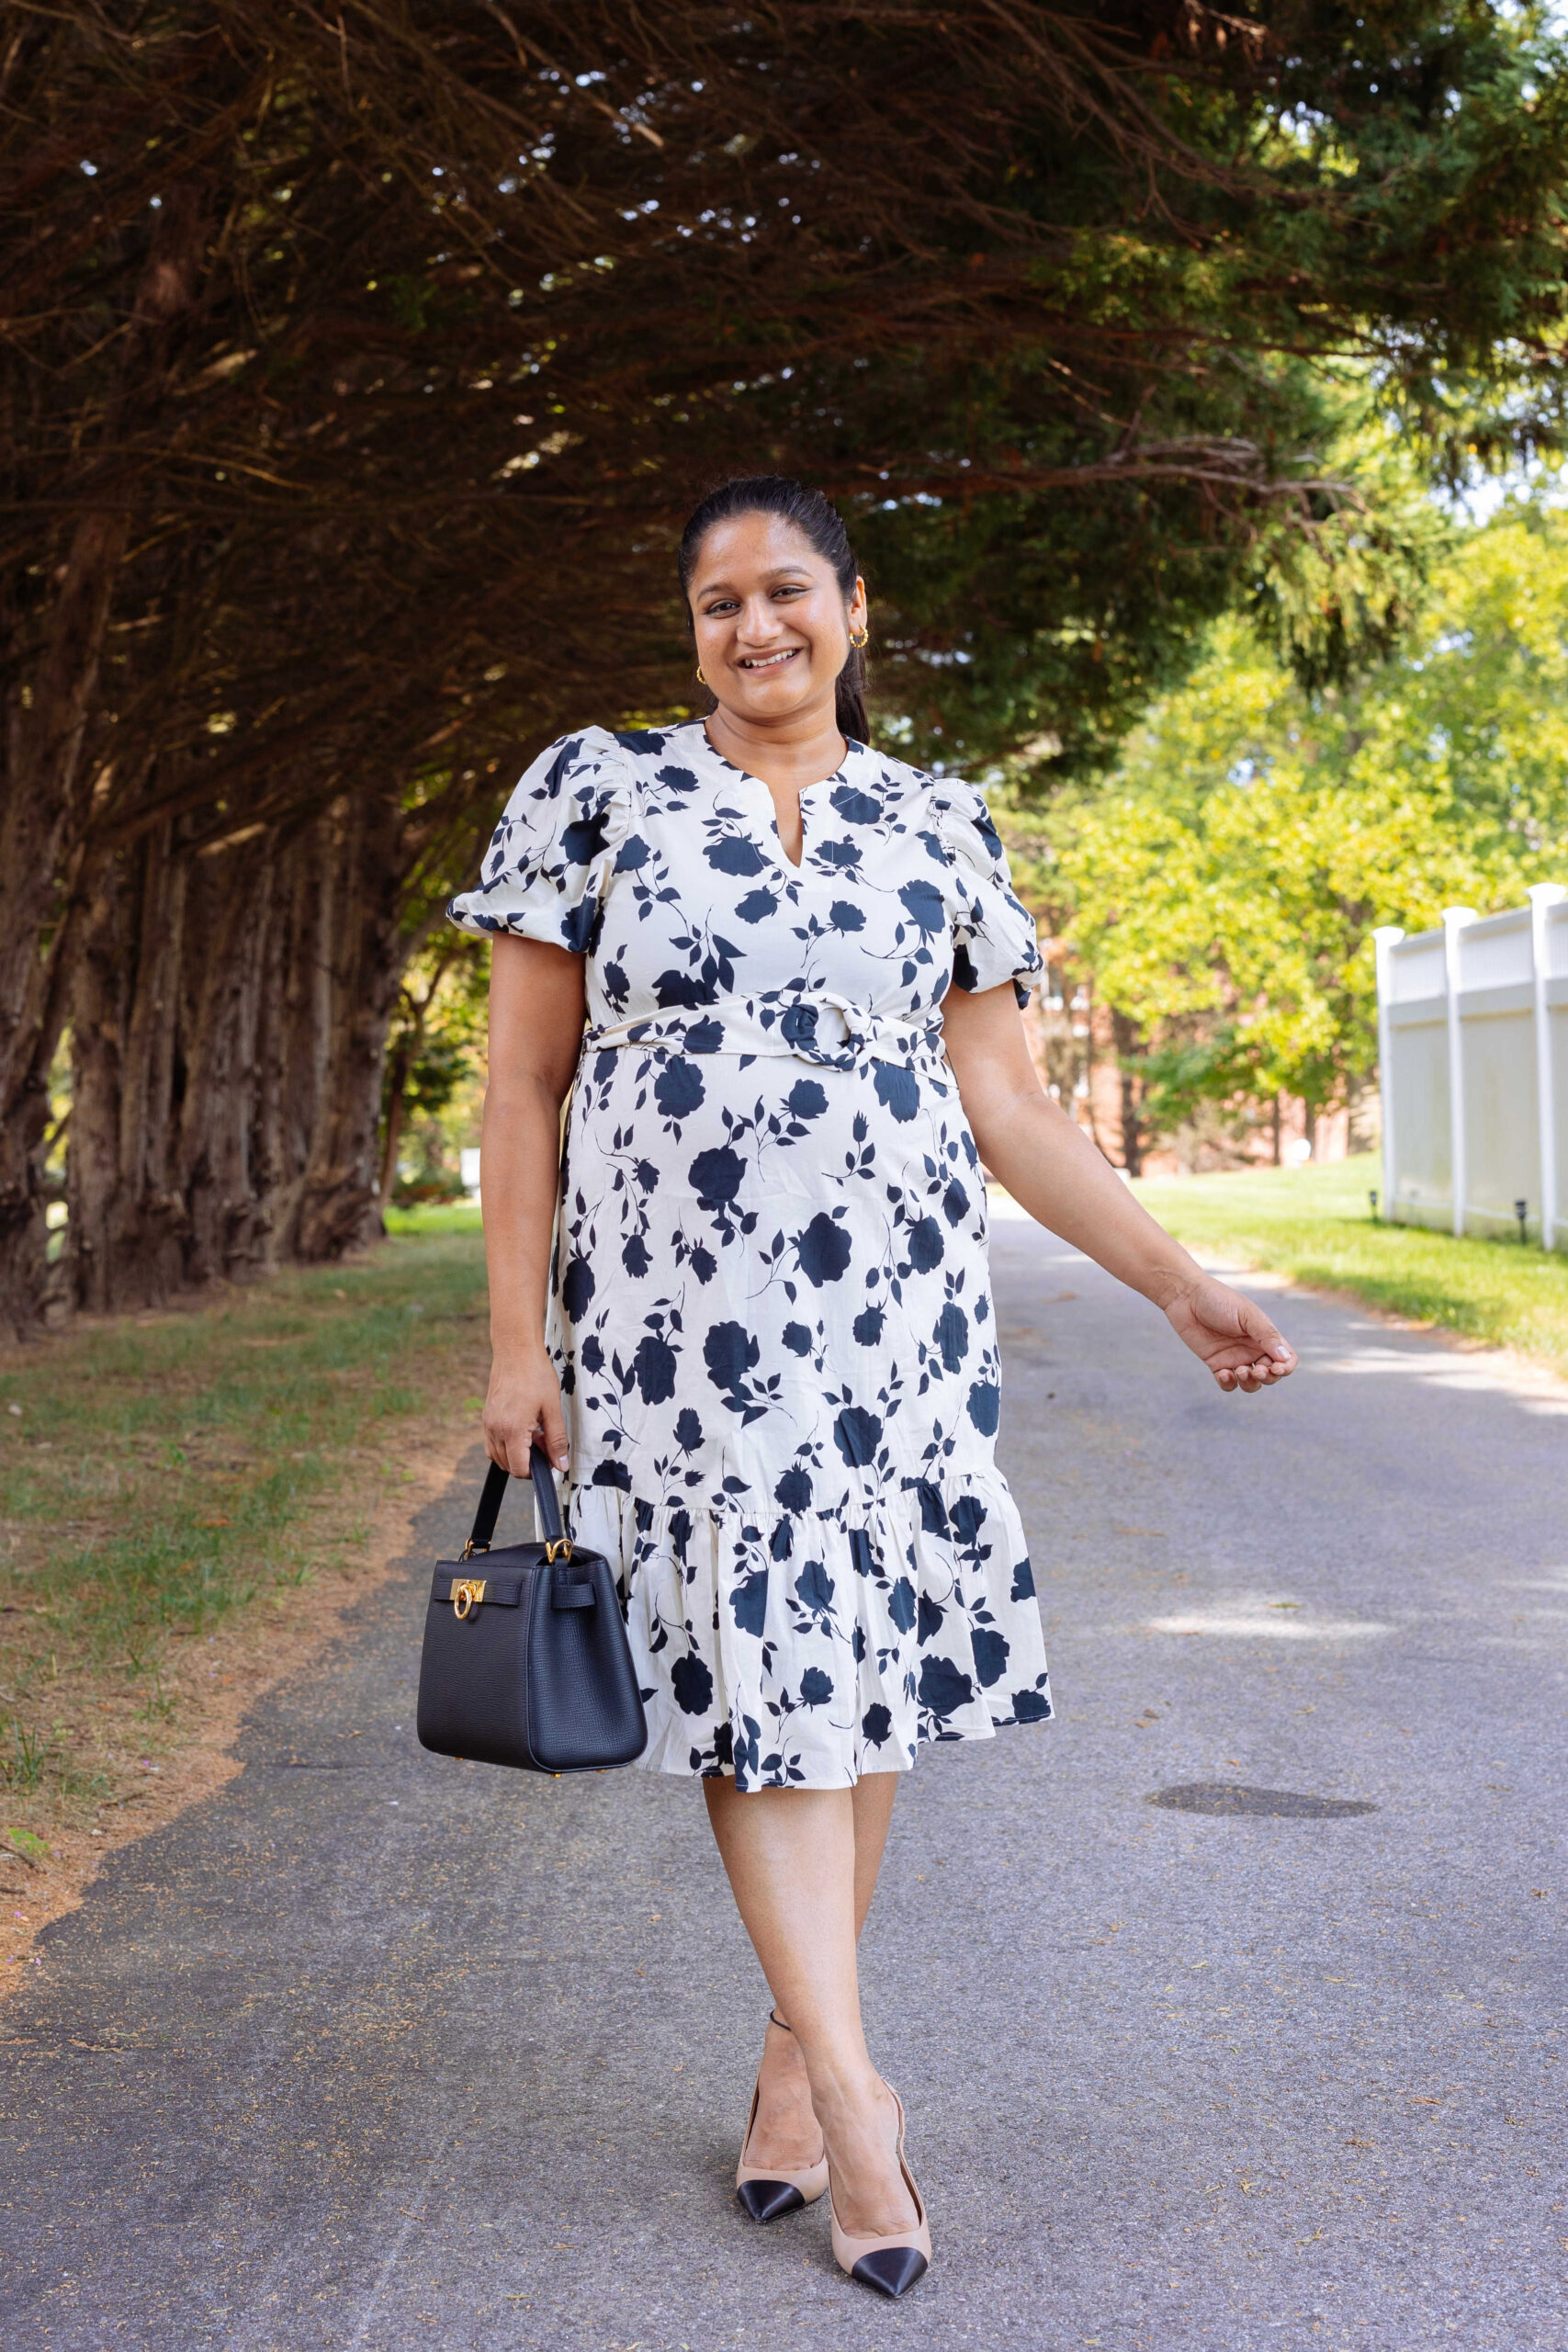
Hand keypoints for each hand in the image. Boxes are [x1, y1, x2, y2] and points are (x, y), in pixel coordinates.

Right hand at [483, 1342, 568, 1472]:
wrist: (515, 1350)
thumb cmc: (535, 1375)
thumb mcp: (552, 1408)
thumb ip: (556, 1440)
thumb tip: (560, 1464)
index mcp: (511, 1429)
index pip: (518, 1468)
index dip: (535, 1472)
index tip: (549, 1462)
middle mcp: (494, 1429)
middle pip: (507, 1465)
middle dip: (527, 1463)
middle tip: (545, 1445)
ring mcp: (488, 1423)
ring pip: (498, 1455)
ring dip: (516, 1454)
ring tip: (535, 1436)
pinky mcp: (487, 1416)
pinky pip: (493, 1442)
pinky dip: (507, 1444)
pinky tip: (523, 1429)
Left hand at [1159, 1273, 1296, 1393]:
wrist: (1187, 1298)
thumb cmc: (1219, 1300)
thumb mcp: (1247, 1315)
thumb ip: (1267, 1336)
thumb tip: (1285, 1359)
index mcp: (1265, 1336)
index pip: (1286, 1359)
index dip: (1285, 1368)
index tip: (1276, 1368)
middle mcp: (1252, 1349)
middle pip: (1271, 1375)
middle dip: (1268, 1378)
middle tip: (1257, 1370)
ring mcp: (1234, 1358)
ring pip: (1251, 1383)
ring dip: (1250, 1384)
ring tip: (1239, 1371)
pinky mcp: (1216, 1364)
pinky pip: (1228, 1383)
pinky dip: (1229, 1384)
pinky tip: (1222, 1373)